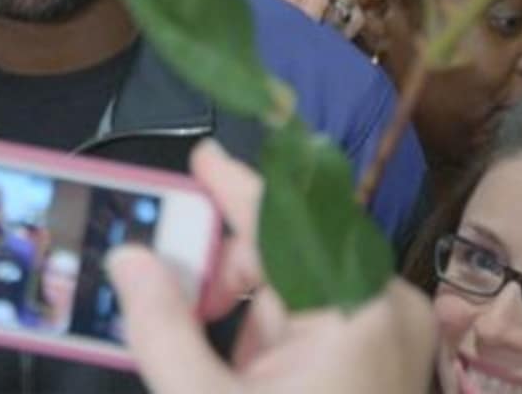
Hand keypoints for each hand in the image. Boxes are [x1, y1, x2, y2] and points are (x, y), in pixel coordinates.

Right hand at [107, 140, 437, 393]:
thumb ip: (162, 326)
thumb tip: (129, 258)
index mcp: (355, 312)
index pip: (284, 224)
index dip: (237, 185)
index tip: (200, 156)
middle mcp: (386, 310)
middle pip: (290, 253)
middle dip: (227, 267)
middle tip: (174, 289)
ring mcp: (391, 336)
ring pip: (299, 286)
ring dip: (245, 305)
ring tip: (209, 350)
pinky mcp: (385, 359)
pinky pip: (316, 318)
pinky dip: (269, 330)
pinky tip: (242, 364)